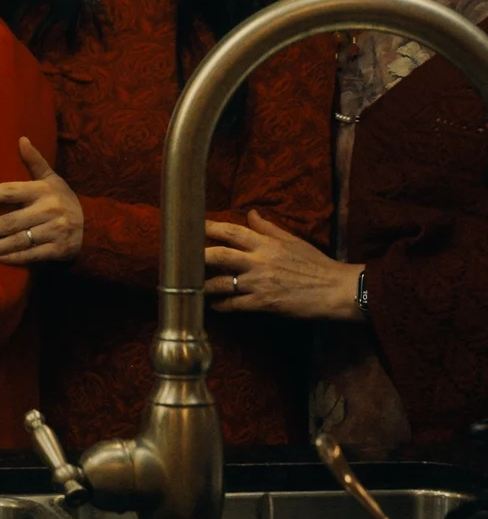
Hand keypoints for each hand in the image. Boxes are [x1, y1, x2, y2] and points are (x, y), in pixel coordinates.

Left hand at [0, 137, 83, 263]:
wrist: (95, 225)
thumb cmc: (64, 200)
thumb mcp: (52, 179)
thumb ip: (35, 161)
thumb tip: (21, 139)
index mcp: (42, 191)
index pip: (9, 191)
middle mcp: (48, 210)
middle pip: (10, 221)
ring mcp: (55, 231)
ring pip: (19, 240)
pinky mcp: (59, 249)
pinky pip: (34, 254)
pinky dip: (16, 257)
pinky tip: (0, 259)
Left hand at [202, 210, 363, 320]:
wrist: (337, 290)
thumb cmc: (317, 264)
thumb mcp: (293, 241)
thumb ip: (268, 228)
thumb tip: (251, 213)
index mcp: (267, 244)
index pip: (232, 231)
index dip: (209, 227)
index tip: (191, 226)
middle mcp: (260, 262)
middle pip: (219, 255)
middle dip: (198, 256)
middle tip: (181, 258)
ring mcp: (260, 283)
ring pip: (222, 283)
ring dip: (204, 286)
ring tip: (193, 286)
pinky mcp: (264, 303)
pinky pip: (235, 305)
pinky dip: (222, 306)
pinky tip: (214, 306)